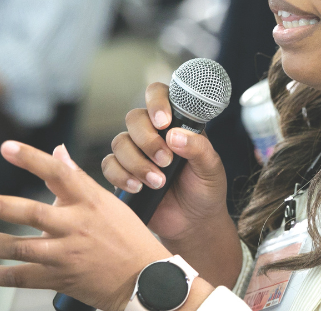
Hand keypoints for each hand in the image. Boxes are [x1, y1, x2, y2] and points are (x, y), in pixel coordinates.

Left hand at [0, 142, 172, 310]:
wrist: (144, 279)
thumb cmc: (128, 237)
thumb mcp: (109, 203)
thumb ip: (78, 180)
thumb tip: (59, 153)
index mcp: (91, 202)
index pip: (59, 173)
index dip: (31, 159)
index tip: (6, 147)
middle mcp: (78, 226)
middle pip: (32, 213)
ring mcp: (67, 255)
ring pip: (19, 247)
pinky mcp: (59, 279)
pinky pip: (20, 278)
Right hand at [101, 83, 242, 287]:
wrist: (193, 223)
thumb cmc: (205, 190)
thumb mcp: (211, 168)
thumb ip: (198, 148)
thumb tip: (174, 135)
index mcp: (176, 123)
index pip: (159, 95)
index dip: (156, 101)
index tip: (164, 122)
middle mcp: (153, 133)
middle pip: (134, 118)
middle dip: (147, 140)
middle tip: (166, 161)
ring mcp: (136, 152)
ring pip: (120, 142)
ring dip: (137, 162)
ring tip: (159, 182)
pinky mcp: (123, 173)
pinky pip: (109, 165)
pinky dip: (122, 176)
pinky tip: (139, 187)